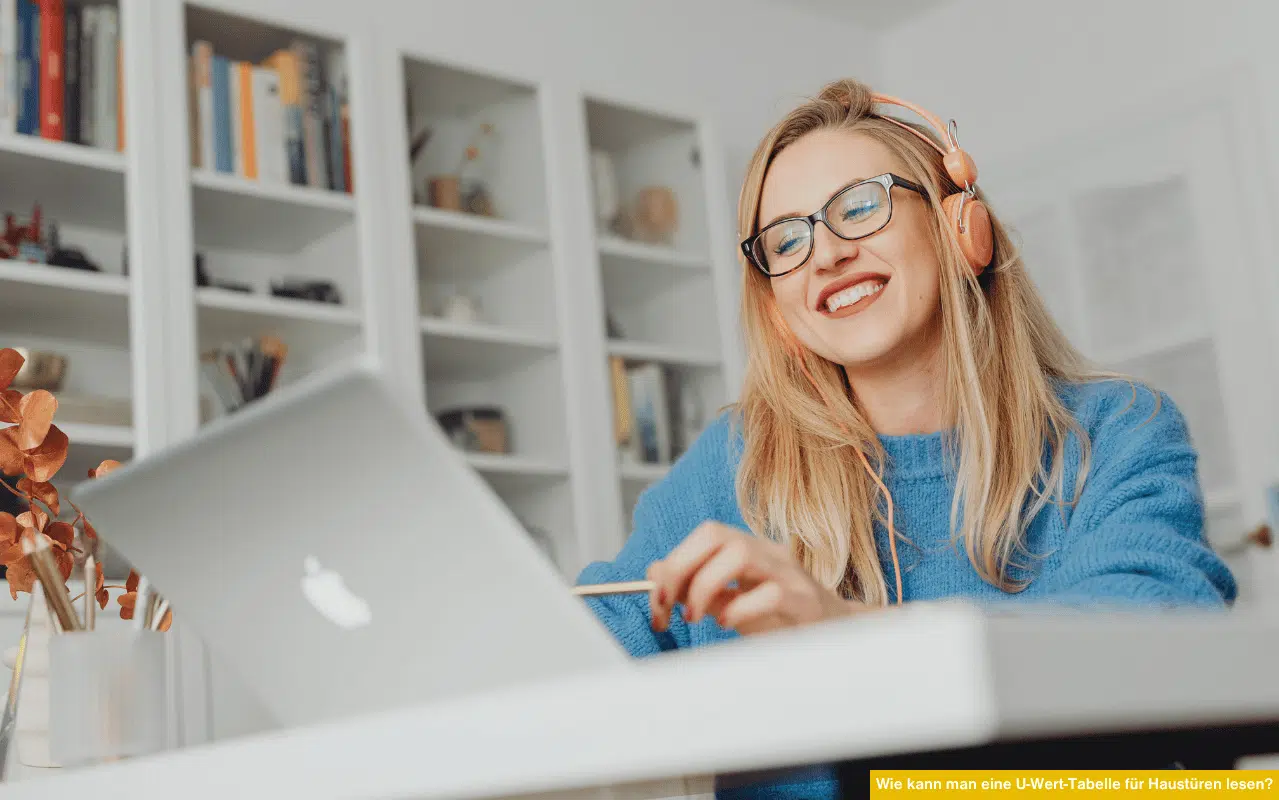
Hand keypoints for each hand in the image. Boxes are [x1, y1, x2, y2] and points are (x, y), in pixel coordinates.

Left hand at [646, 521, 864, 634]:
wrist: (838, 636)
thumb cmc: (782, 618)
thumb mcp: (733, 601)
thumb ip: (698, 586)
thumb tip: (654, 574)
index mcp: (750, 548)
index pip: (705, 535)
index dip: (673, 562)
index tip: (656, 600)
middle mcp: (769, 553)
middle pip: (716, 535)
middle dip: (681, 568)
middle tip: (669, 606)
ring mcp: (790, 574)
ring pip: (740, 554)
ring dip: (705, 586)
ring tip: (698, 616)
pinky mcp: (805, 602)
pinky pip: (769, 593)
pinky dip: (739, 609)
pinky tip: (728, 624)